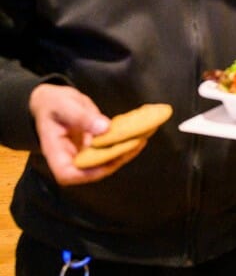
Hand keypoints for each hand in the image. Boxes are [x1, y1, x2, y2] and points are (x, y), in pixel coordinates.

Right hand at [29, 84, 145, 185]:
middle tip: (136, 144)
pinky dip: (124, 144)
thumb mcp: (64, 106)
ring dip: (124, 153)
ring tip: (141, 138)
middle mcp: (70, 158)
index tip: (108, 162)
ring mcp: (83, 154)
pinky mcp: (94, 147)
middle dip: (116, 160)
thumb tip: (104, 128)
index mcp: (55, 152)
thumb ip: (81, 118)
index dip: (87, 173)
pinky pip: (109, 150)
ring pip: (105, 162)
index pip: (67, 174)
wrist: (54, 101)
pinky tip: (138, 134)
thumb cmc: (53, 104)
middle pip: (92, 170)